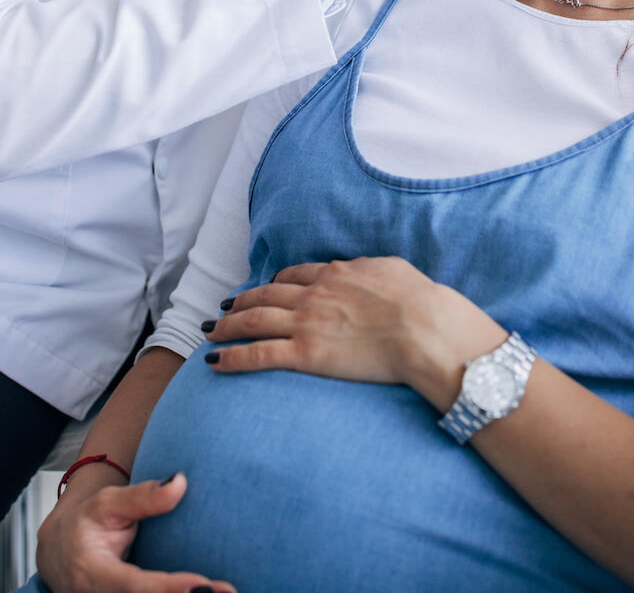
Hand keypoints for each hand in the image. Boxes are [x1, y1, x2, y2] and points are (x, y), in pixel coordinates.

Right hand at [34, 472, 235, 592]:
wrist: (61, 550)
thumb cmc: (85, 524)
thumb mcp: (107, 503)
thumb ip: (142, 496)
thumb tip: (179, 482)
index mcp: (92, 573)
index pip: (133, 584)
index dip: (166, 588)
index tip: (200, 584)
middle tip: (226, 591)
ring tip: (225, 592)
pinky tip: (208, 592)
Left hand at [204, 257, 507, 411]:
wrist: (421, 326)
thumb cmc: (419, 300)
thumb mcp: (393, 270)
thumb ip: (373, 270)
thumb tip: (370, 272)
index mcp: (335, 274)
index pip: (295, 274)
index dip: (275, 281)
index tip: (266, 287)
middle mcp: (313, 295)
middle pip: (266, 295)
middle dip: (242, 302)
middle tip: (225, 309)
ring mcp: (306, 323)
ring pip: (253, 321)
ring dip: (228, 326)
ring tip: (211, 331)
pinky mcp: (305, 353)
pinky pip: (258, 354)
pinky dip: (232, 357)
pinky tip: (214, 362)